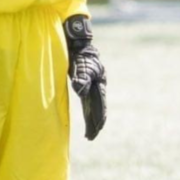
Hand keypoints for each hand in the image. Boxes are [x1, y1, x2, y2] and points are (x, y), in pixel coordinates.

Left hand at [64, 15, 106, 140]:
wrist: (79, 43)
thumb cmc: (79, 54)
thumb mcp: (80, 65)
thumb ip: (81, 77)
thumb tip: (80, 91)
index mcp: (99, 84)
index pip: (99, 106)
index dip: (97, 120)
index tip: (93, 132)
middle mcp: (98, 86)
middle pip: (98, 108)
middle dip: (95, 123)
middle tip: (91, 136)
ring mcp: (94, 85)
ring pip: (95, 105)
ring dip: (93, 117)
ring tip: (90, 130)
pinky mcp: (88, 83)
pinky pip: (90, 100)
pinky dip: (89, 109)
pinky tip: (87, 113)